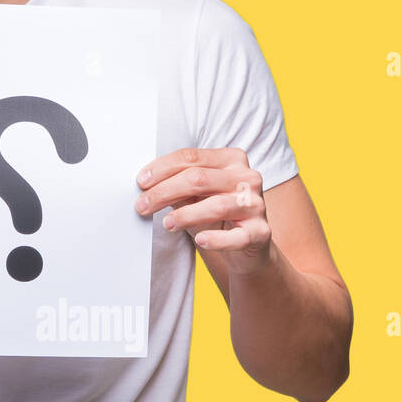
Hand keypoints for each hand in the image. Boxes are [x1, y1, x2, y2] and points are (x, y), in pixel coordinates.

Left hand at [134, 146, 271, 274]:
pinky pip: (237, 236)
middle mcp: (247, 177)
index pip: (191, 157)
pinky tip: (201, 240)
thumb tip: (144, 182)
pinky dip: (217, 239)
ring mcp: (256, 204)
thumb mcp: (194, 194)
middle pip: (199, 179)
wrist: (246, 243)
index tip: (140, 182)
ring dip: (185, 215)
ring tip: (166, 223)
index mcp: (231, 159)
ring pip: (216, 205)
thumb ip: (176, 184)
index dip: (162, 169)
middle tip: (142, 205)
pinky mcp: (260, 232)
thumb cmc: (215, 213)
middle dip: (165, 191)